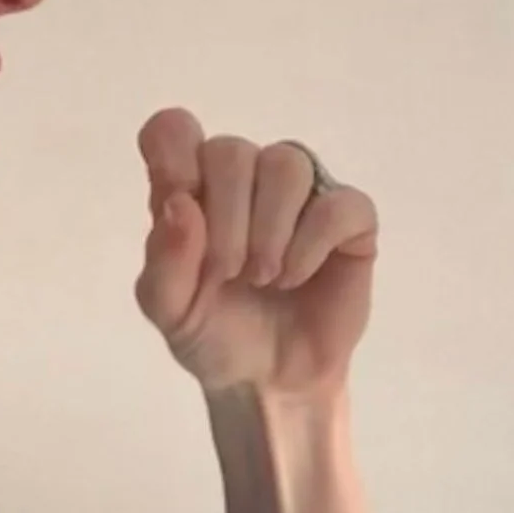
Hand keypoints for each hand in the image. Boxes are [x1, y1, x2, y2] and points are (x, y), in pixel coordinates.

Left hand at [134, 108, 380, 400]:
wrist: (269, 381)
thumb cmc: (214, 336)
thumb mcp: (169, 310)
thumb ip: (164, 260)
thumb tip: (180, 203)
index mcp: (192, 188)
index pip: (174, 130)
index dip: (173, 155)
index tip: (180, 205)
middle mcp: (245, 180)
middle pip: (230, 151)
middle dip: (226, 221)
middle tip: (229, 274)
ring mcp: (301, 195)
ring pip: (287, 164)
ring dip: (269, 229)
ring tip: (265, 277)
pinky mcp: (349, 220)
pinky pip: (336, 203)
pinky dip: (311, 244)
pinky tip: (297, 276)